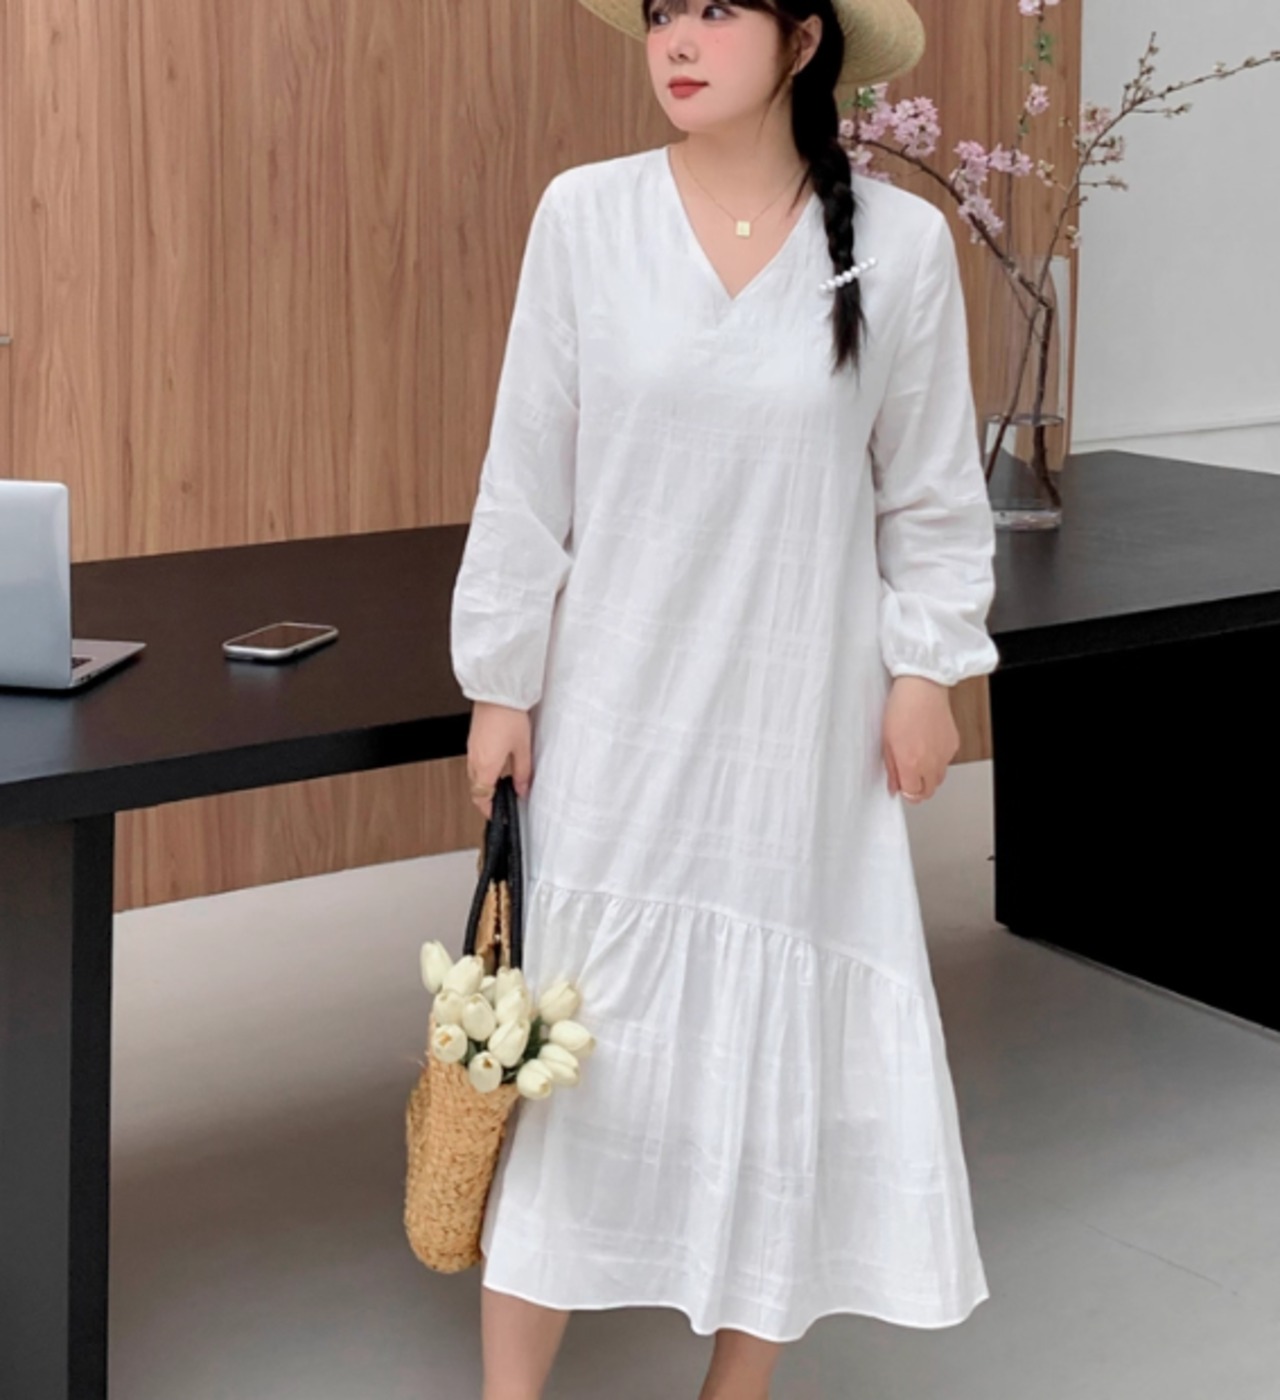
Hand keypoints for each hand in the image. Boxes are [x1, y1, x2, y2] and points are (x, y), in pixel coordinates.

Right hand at [467, 701, 532, 819]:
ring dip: (484, 784)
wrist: (497, 693)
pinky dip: (483, 770)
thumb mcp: (522, 749)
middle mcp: (474, 759)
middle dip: (487, 799)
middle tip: (501, 802)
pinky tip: (497, 765)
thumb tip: (522, 789)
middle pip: (476, 788)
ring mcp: (471, 749)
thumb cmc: (508, 716)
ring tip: (502, 785)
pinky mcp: (473, 739)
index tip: (497, 815)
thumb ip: (522, 773)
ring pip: (474, 776)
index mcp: (485, 766)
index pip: (482, 798)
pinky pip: (474, 762)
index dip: (489, 810)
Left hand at [881, 675, 958, 802]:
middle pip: (928, 791)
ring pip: (938, 779)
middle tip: (908, 779)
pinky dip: (937, 761)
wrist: (922, 687)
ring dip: (928, 777)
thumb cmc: (902, 707)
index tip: (900, 786)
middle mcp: (931, 763)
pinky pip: (946, 762)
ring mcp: (944, 755)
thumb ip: (891, 768)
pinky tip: (927, 747)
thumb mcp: (886, 741)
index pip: (912, 795)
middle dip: (917, 790)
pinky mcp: (953, 745)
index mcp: (911, 763)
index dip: (905, 792)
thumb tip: (893, 785)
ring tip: (917, 761)